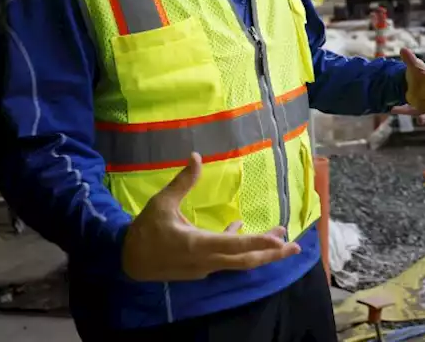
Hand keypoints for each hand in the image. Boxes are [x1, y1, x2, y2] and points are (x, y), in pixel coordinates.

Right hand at [121, 153, 300, 281]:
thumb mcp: (161, 203)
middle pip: (246, 260)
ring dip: (261, 251)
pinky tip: (240, 229)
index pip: (234, 246)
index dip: (258, 242)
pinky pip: (227, 259)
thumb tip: (196, 156)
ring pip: (239, 261)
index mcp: (197, 245)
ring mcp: (205, 267)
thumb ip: (182, 182)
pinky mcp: (202, 268)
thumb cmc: (145, 231)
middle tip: (296, 246)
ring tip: (282, 239)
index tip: (279, 239)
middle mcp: (206, 261)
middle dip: (272, 254)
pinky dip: (239, 247)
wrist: (127, 260)